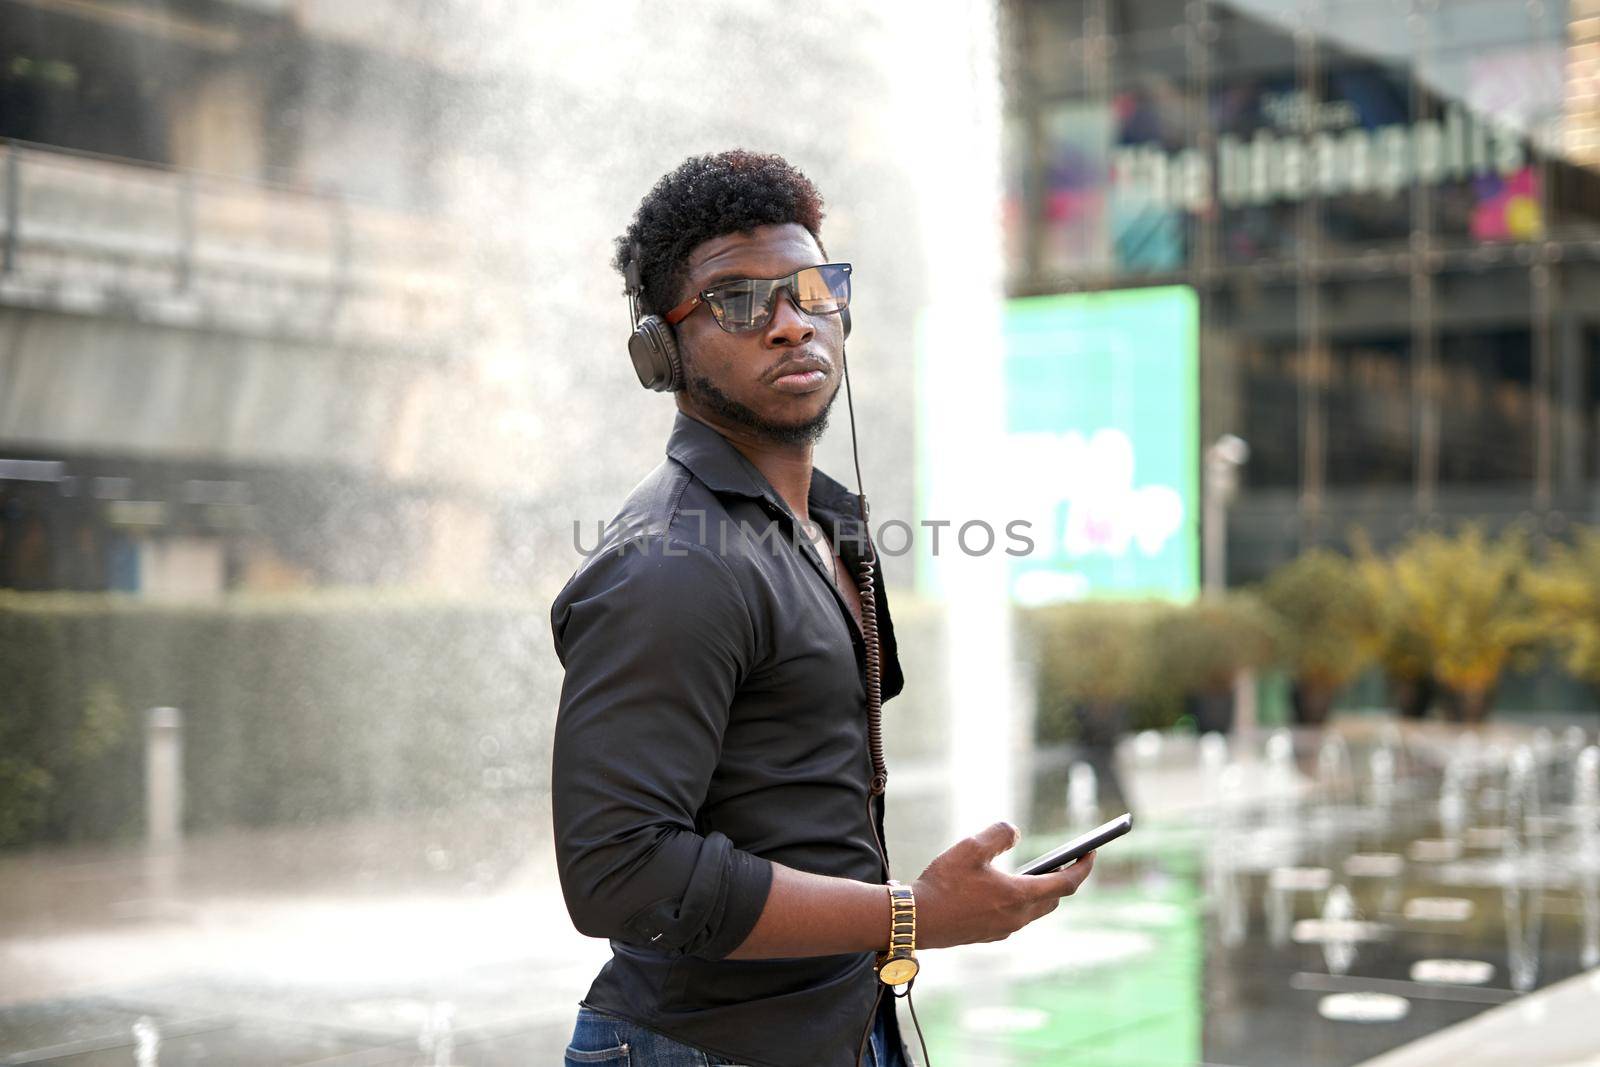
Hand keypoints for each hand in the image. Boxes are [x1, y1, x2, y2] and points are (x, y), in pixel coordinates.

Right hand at [911, 821, 1095, 949]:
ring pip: (1035, 910)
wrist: (917, 921)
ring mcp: (1004, 930)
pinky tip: (1004, 889)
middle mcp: (1017, 917)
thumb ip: (998, 834)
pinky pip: (1016, 918)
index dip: (1082, 867)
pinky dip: (1021, 901)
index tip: (1091, 853)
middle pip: (1053, 900)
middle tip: (1067, 860)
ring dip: (1042, 892)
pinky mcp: (989, 935)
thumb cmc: (943, 883)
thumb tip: (1014, 832)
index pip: (1065, 884)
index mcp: (1019, 896)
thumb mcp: (970, 847)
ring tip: (1036, 872)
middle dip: (1064, 879)